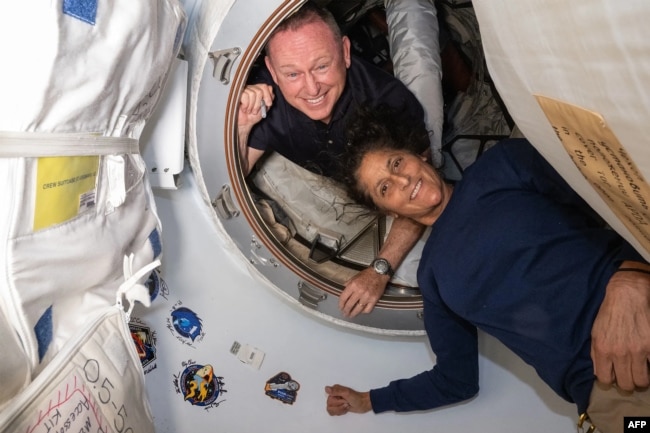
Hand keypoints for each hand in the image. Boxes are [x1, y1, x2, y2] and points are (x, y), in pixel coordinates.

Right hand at [238, 84, 273, 129]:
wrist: (244, 123)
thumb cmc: (253, 116)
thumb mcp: (265, 108)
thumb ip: (269, 100)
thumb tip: (271, 93)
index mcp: (258, 90)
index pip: (265, 86)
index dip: (268, 95)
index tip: (268, 104)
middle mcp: (251, 88)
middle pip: (260, 91)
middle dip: (259, 104)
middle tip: (255, 111)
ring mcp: (244, 90)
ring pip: (253, 93)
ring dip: (252, 106)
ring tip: (249, 111)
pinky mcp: (237, 94)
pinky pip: (245, 96)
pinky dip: (246, 105)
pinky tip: (244, 109)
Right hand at [325, 385, 371, 415]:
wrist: (363, 404)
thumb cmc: (356, 398)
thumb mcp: (347, 393)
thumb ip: (336, 391)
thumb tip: (326, 388)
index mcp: (335, 390)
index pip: (328, 399)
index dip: (336, 402)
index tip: (344, 399)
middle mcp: (334, 395)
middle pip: (329, 406)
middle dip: (340, 406)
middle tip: (347, 403)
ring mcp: (336, 401)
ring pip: (330, 410)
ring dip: (340, 410)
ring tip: (347, 406)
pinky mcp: (338, 407)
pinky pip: (333, 413)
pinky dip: (340, 412)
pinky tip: (346, 409)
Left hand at [339, 267, 388, 317]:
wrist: (379, 273)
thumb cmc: (366, 274)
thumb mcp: (354, 277)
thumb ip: (348, 285)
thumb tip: (343, 292)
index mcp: (353, 285)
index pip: (343, 298)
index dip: (341, 304)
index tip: (340, 307)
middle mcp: (359, 292)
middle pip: (350, 305)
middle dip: (346, 311)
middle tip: (344, 314)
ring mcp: (367, 297)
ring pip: (358, 309)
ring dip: (353, 313)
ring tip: (351, 315)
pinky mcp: (374, 300)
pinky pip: (367, 309)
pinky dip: (364, 312)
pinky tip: (361, 311)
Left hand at [591, 264, 649, 390]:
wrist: (627, 295)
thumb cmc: (609, 313)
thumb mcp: (595, 332)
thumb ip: (596, 354)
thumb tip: (599, 372)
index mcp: (603, 350)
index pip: (605, 379)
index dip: (610, 381)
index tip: (614, 378)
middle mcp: (620, 353)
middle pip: (626, 384)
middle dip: (627, 383)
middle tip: (630, 376)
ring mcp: (638, 351)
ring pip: (642, 381)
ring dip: (641, 379)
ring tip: (640, 372)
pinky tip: (647, 362)